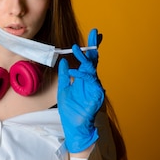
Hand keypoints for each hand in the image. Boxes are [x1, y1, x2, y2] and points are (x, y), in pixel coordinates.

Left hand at [57, 28, 104, 152]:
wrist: (74, 127)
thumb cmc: (71, 110)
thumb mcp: (63, 89)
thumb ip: (64, 75)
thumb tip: (63, 61)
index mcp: (83, 78)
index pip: (88, 60)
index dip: (90, 47)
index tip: (94, 34)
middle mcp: (91, 81)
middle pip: (94, 60)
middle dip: (94, 46)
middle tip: (94, 33)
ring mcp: (94, 87)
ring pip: (92, 68)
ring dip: (84, 58)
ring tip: (76, 48)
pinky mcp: (96, 95)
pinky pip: (90, 82)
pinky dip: (82, 75)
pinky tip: (74, 70)